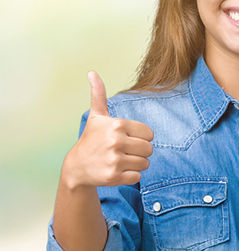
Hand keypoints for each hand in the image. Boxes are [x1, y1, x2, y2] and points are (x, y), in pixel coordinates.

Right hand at [61, 72, 153, 188]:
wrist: (76, 167)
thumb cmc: (92, 139)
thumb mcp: (96, 117)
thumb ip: (99, 95)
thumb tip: (92, 73)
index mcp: (117, 125)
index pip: (149, 134)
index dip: (141, 137)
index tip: (127, 138)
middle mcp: (116, 141)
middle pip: (149, 149)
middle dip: (140, 152)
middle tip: (125, 151)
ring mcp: (114, 160)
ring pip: (145, 163)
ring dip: (136, 164)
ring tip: (121, 160)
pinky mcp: (113, 176)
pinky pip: (138, 177)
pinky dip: (131, 176)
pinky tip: (117, 171)